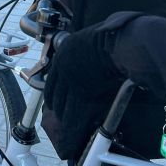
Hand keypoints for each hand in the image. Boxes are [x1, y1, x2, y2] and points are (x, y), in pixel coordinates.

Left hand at [43, 26, 122, 140]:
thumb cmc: (106, 38)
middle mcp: (62, 70)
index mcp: (62, 56)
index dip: (51, 93)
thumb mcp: (84, 41)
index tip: (51, 101)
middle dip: (55, 106)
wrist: (114, 43)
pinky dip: (73, 120)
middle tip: (57, 114)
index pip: (51, 81)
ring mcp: (72, 82)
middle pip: (55, 94)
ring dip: (63, 116)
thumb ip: (79, 52)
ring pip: (63, 105)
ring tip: (65, 125)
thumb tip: (83, 57)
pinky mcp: (84, 92)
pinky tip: (73, 127)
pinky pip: (75, 110)